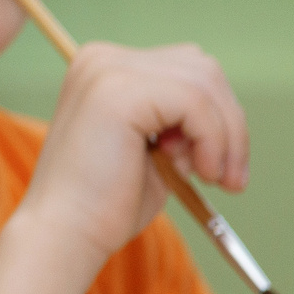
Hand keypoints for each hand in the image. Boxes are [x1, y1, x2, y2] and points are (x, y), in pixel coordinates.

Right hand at [24, 40, 245, 271]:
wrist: (64, 235)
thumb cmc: (105, 204)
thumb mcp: (153, 149)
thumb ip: (182, 122)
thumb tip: (227, 114)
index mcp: (103, 68)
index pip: (186, 68)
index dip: (216, 116)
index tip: (218, 167)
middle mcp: (101, 59)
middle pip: (201, 68)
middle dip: (228, 123)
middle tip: (229, 177)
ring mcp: (107, 71)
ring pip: (204, 83)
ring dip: (225, 136)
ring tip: (213, 178)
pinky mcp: (118, 92)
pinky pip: (195, 103)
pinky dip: (213, 141)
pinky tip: (200, 173)